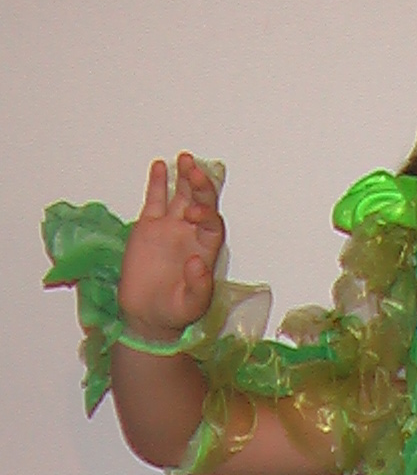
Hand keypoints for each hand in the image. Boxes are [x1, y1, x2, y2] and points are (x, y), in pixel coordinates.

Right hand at [118, 153, 223, 341]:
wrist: (146, 316)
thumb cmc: (173, 313)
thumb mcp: (190, 306)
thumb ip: (198, 287)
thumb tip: (198, 262)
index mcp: (205, 251)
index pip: (212, 224)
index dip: (206, 213)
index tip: (194, 213)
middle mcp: (191, 235)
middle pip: (201, 204)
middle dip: (200, 187)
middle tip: (194, 170)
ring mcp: (170, 229)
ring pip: (181, 196)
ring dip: (185, 177)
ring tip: (185, 158)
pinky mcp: (148, 227)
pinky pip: (156, 201)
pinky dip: (159, 183)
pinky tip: (161, 167)